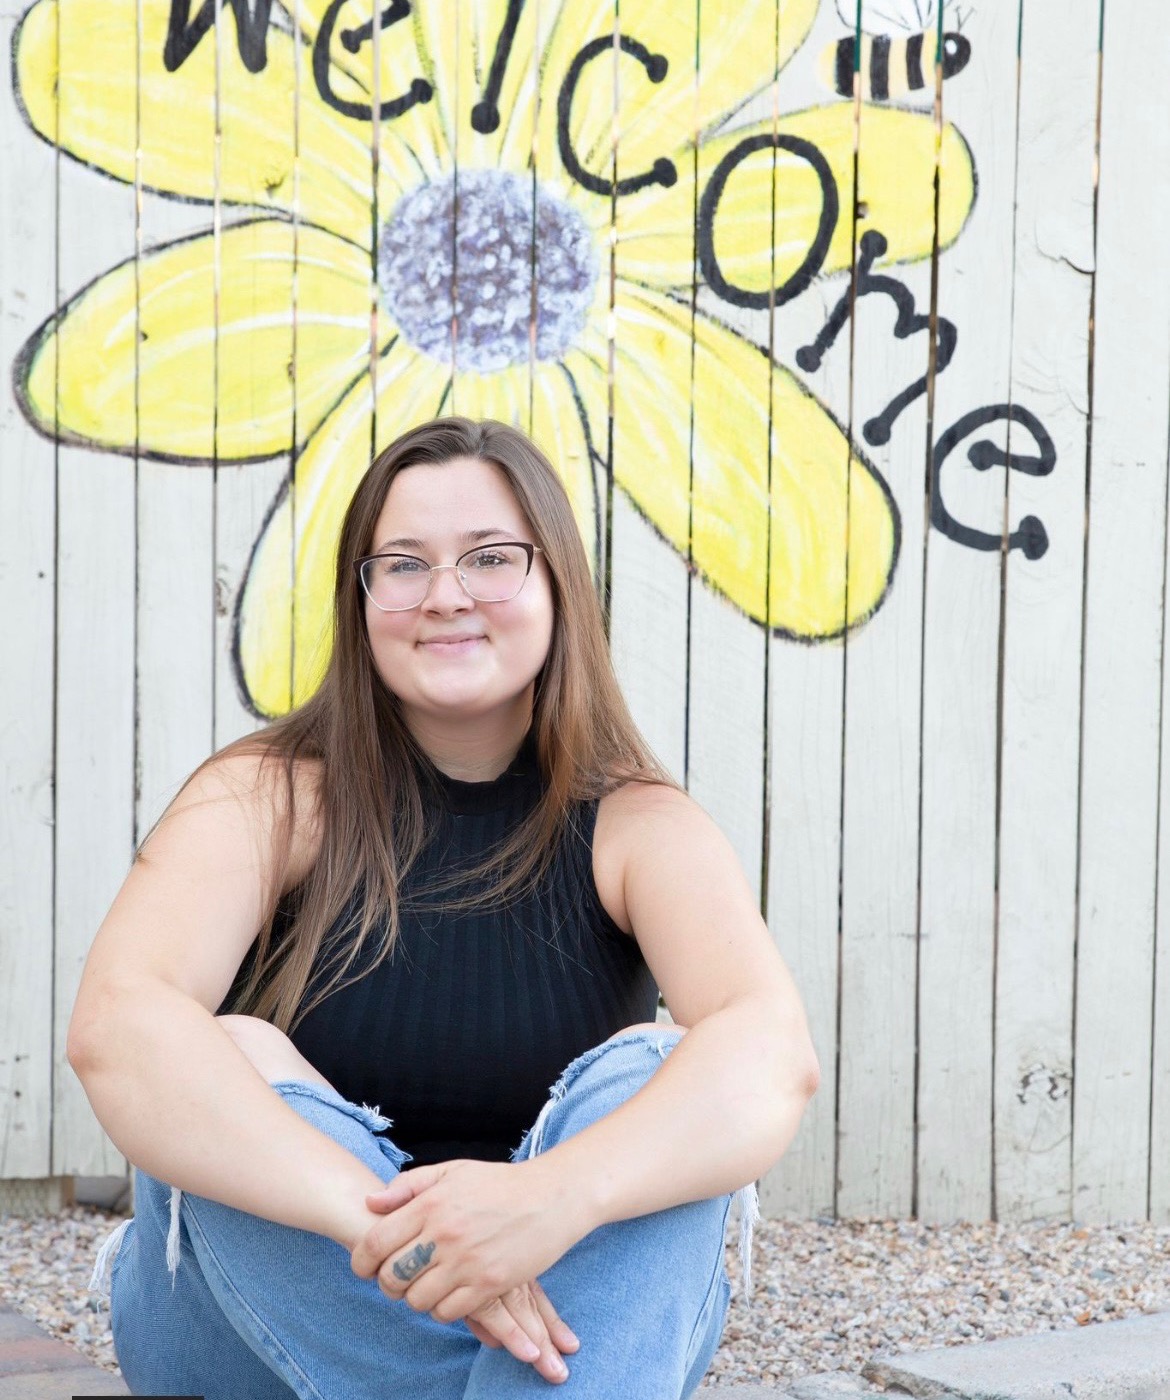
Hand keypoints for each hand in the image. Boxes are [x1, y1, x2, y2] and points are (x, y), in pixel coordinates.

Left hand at [350, 1159, 581, 1379]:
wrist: (551, 1198)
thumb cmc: (500, 1184)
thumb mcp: (452, 1171)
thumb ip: (409, 1185)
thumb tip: (372, 1203)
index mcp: (431, 1204)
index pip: (376, 1242)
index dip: (361, 1261)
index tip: (365, 1267)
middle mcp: (444, 1234)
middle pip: (392, 1277)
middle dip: (387, 1283)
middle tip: (398, 1279)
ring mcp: (467, 1261)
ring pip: (417, 1300)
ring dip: (416, 1297)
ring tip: (427, 1285)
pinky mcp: (489, 1284)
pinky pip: (447, 1312)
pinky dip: (443, 1309)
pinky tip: (451, 1293)